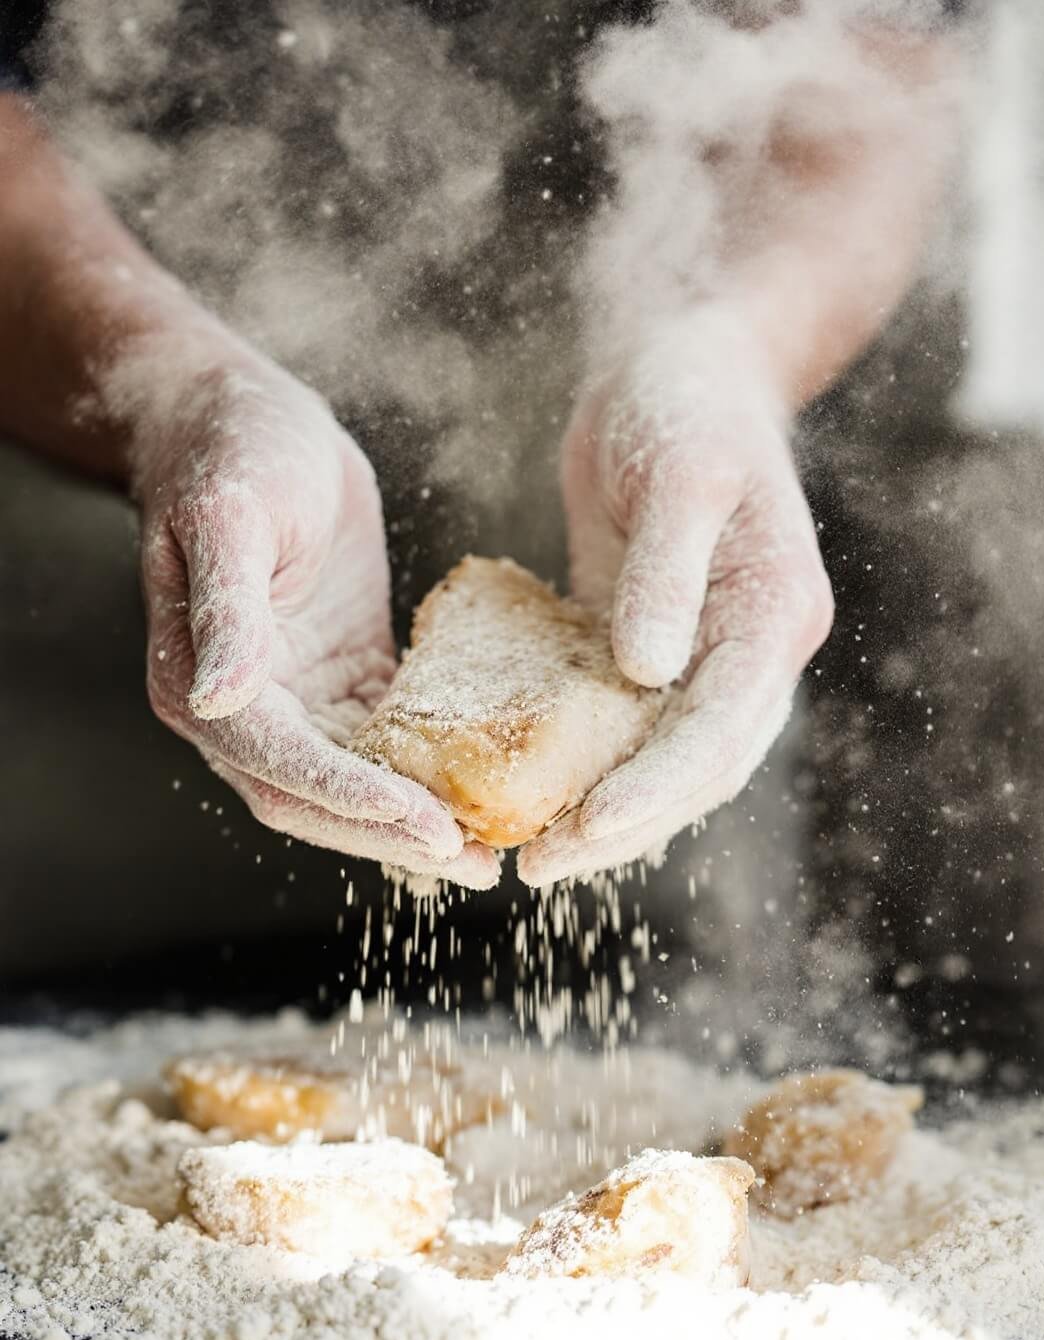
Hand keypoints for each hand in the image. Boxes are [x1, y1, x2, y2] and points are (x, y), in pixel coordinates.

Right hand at [130, 341, 498, 887]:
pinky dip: (423, 771)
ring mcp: (294, 697)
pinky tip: (479, 786)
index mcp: (198, 682)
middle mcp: (242, 708)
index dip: (353, 800)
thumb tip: (219, 699)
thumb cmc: (229, 451)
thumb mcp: (229, 517)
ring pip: (353, 784)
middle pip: (318, 799)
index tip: (426, 823)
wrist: (235, 414)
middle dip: (393, 835)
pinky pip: (381, 740)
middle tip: (475, 863)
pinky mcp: (339, 676)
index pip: (284, 765)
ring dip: (412, 820)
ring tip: (487, 846)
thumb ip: (226, 612)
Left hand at [518, 314, 832, 885]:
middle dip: (623, 824)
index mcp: (775, 616)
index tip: (584, 831)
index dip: (656, 791)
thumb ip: (666, 574)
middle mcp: (753, 650)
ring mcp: (710, 652)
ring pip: (665, 760)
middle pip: (698, 768)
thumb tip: (646, 672)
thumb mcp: (678, 476)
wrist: (677, 364)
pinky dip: (589, 762)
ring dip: (607, 810)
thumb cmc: (682, 402)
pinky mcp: (661, 644)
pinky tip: (532, 788)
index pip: (720, 731)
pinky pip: (631, 723)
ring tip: (532, 852)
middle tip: (538, 868)